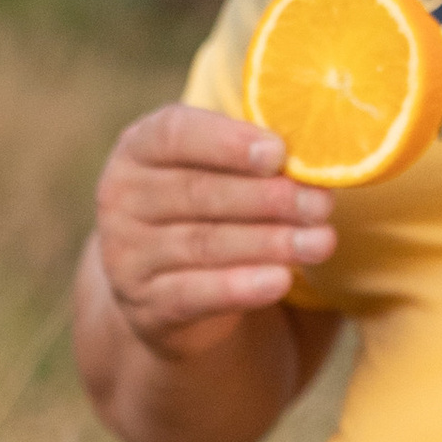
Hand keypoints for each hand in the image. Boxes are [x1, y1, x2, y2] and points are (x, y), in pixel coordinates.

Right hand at [94, 103, 333, 359]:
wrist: (170, 288)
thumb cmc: (206, 206)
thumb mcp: (214, 168)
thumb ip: (247, 150)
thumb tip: (318, 149)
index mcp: (136, 150)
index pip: (175, 135)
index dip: (228, 143)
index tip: (279, 154)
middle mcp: (120, 201)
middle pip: (199, 194)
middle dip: (267, 199)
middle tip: (322, 203)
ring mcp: (126, 258)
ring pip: (204, 244)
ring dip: (270, 243)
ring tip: (321, 242)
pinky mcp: (143, 306)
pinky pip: (196, 294)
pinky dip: (241, 287)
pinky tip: (280, 281)